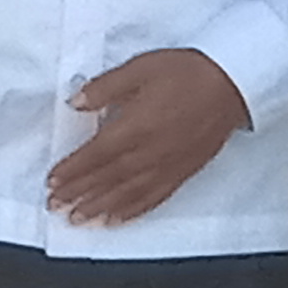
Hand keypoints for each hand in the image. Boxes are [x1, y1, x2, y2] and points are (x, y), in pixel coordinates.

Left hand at [51, 49, 249, 225]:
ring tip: (78, 220)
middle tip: (54, 207)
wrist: (235, 84)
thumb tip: (75, 103)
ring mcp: (168, 166)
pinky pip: (154, 198)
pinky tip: (116, 220)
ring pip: (128, 194)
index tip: (52, 182)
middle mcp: (150, 152)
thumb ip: (105, 88)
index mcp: (136, 126)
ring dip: (100, 209)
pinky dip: (132, 211)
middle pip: (107, 179)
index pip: (95, 155)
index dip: (72, 171)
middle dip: (78, 194)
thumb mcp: (140, 68)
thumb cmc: (188, 72)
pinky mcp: (183, 172)